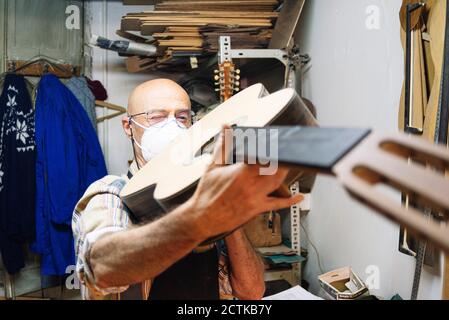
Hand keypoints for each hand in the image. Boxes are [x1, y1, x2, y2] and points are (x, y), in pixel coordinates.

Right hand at [188, 125, 303, 239]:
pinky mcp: (257, 209)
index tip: (277, 141)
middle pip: (275, 169)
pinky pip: (277, 205)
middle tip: (287, 150)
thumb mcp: (213, 166)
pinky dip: (290, 200)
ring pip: (278, 183)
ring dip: (285, 173)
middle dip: (282, 159)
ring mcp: (256, 198)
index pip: (263, 156)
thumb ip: (223, 145)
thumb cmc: (206, 194)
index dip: (273, 148)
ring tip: (288, 164)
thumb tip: (225, 127)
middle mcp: (252, 186)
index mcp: (241, 173)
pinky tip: (298, 196)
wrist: (202, 219)